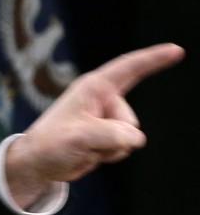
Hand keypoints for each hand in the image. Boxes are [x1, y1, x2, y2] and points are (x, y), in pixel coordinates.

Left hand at [5, 43, 184, 208]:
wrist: (39, 163)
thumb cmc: (51, 143)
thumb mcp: (79, 136)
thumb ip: (112, 134)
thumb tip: (136, 138)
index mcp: (94, 88)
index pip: (129, 68)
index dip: (154, 58)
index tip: (176, 50)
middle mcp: (104, 101)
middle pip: (130, 121)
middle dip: (111, 137)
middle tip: (82, 140)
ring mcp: (107, 120)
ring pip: (130, 138)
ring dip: (109, 148)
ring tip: (83, 146)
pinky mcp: (108, 137)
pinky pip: (124, 148)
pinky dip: (109, 155)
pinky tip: (89, 153)